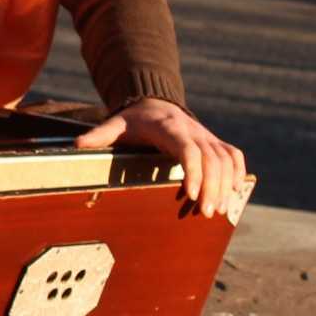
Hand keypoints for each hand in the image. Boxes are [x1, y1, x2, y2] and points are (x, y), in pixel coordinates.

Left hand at [75, 98, 247, 218]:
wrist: (155, 103)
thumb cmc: (134, 120)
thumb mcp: (115, 124)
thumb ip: (100, 135)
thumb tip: (77, 144)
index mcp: (170, 128)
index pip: (189, 150)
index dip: (194, 171)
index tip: (191, 194)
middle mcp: (193, 131)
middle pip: (212, 159)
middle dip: (212, 187)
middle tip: (206, 213)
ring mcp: (207, 137)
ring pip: (226, 160)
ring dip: (226, 185)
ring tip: (217, 210)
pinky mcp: (214, 142)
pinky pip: (234, 156)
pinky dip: (238, 173)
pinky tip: (235, 193)